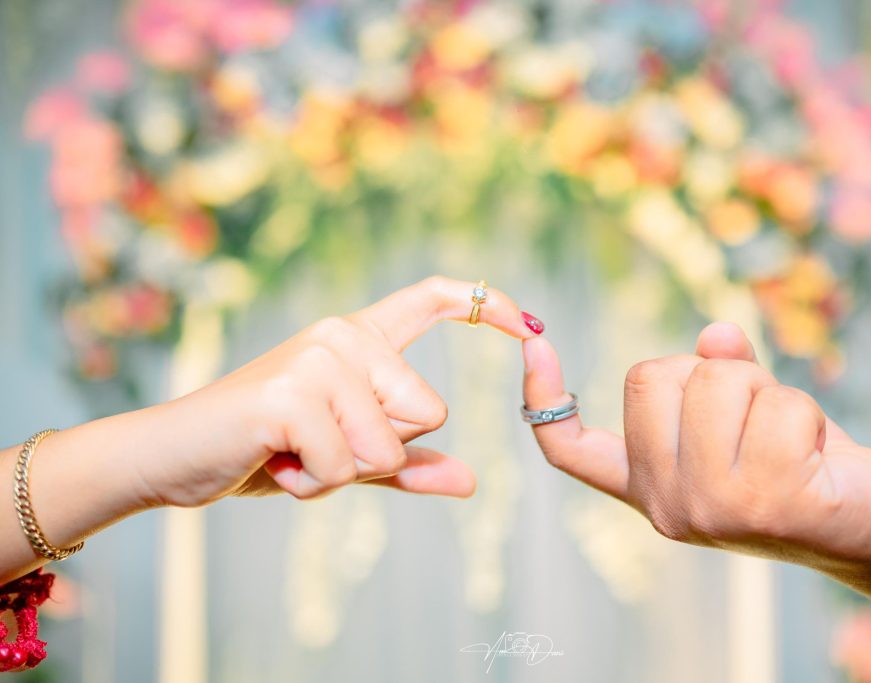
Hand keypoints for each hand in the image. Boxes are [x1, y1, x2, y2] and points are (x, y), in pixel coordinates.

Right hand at [129, 276, 536, 506]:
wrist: (175, 457)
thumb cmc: (264, 451)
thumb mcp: (347, 458)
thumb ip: (407, 465)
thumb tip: (470, 481)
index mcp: (358, 339)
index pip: (430, 298)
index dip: (486, 303)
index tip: (529, 319)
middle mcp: (341, 334)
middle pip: (429, 411)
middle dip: (383, 454)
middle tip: (319, 447)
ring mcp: (316, 357)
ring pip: (389, 446)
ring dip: (344, 474)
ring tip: (293, 454)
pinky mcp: (291, 392)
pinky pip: (349, 466)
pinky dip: (315, 485)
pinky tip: (275, 463)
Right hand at [522, 323, 870, 583]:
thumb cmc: (803, 466)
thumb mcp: (750, 414)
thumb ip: (723, 372)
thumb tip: (716, 333)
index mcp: (648, 487)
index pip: (572, 450)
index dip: (544, 397)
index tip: (533, 346)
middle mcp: (667, 506)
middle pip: (652, 376)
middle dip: (713, 373)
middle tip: (754, 417)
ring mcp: (713, 510)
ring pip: (715, 380)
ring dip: (765, 389)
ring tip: (789, 437)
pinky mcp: (770, 505)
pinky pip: (777, 404)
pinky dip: (805, 409)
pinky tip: (818, 457)